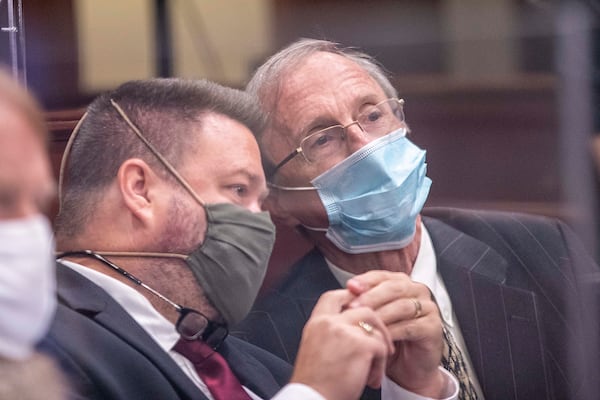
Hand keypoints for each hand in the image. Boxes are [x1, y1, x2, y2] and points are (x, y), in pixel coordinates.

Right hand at [290, 289, 393, 399]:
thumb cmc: (316, 384)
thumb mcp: (315, 349)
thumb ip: (331, 333)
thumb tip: (353, 328)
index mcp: (316, 323)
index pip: (334, 296)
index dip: (351, 298)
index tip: (363, 309)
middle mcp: (329, 322)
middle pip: (362, 308)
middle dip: (377, 324)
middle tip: (382, 341)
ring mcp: (345, 331)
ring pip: (375, 327)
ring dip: (381, 348)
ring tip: (376, 368)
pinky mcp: (361, 345)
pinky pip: (381, 347)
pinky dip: (380, 366)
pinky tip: (371, 380)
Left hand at [346, 270, 445, 396]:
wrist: (408, 368)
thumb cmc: (389, 339)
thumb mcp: (372, 317)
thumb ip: (363, 302)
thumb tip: (347, 291)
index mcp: (400, 283)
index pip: (382, 276)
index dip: (365, 280)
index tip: (350, 287)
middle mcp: (416, 291)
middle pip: (392, 288)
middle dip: (371, 297)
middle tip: (354, 306)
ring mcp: (428, 308)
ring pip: (401, 306)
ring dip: (381, 314)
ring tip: (365, 322)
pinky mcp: (433, 327)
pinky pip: (410, 326)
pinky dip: (393, 331)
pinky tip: (379, 337)